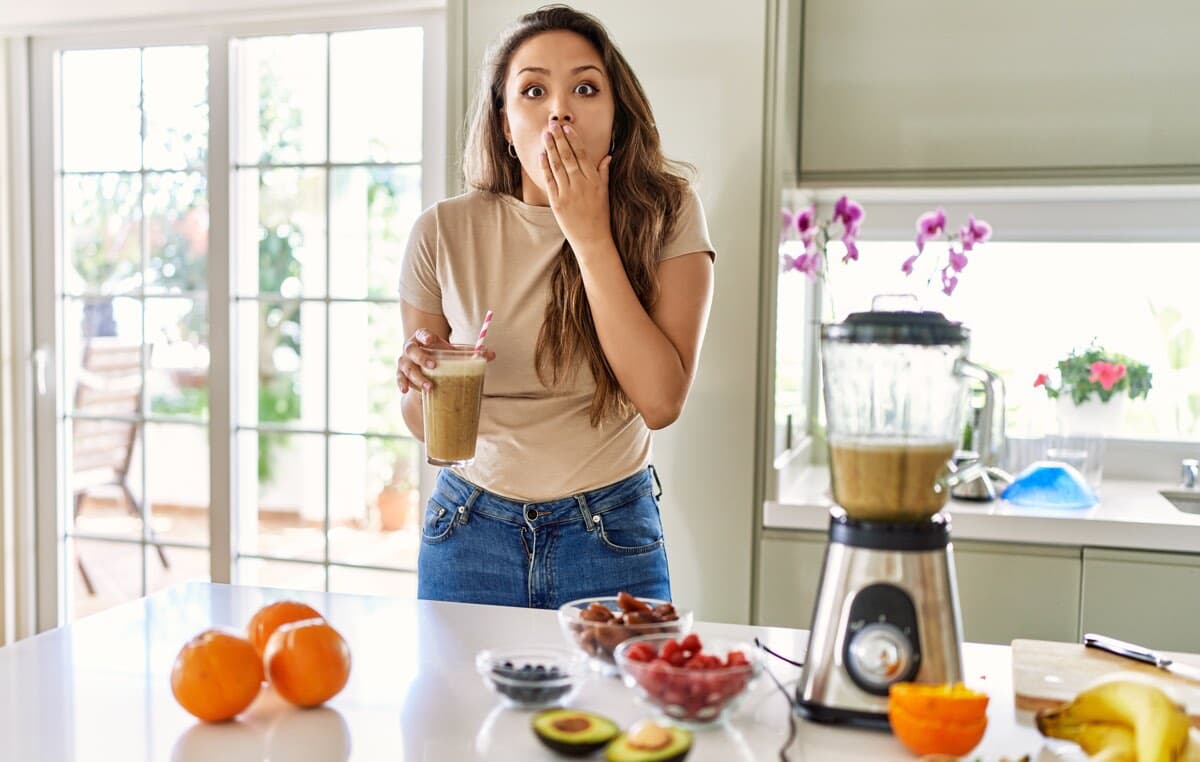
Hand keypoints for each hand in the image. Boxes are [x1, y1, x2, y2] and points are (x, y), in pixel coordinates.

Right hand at [395, 329, 494, 393]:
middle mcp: (411, 348)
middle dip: (422, 358)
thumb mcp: (453, 352)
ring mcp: (404, 361)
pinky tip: (406, 390)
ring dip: (416, 377)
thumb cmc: (441, 356)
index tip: (431, 340)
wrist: (424, 365)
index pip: (421, 333)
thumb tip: (492, 355)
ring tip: (429, 387)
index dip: (425, 336)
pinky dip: (402, 384)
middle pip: (412, 350)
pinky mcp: (401, 373)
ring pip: (406, 367)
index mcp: (423, 338)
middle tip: (434, 366)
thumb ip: (470, 352)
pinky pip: (399, 378)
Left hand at [540, 121, 613, 251]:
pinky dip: (545, 167)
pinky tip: (542, 155)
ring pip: (557, 166)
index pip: (582, 154)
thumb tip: (607, 156)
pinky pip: (550, 181)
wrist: (592, 239)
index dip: (573, 139)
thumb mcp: (605, 192)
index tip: (567, 127)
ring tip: (545, 135)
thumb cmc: (600, 215)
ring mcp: (568, 193)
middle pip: (568, 156)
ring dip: (550, 149)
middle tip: (552, 125)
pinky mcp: (557, 202)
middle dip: (559, 139)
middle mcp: (581, 184)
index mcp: (594, 180)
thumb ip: (603, 173)